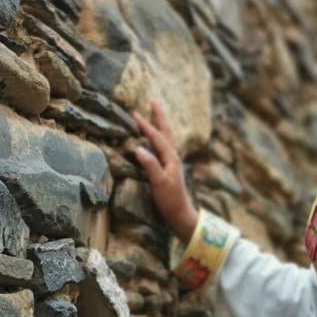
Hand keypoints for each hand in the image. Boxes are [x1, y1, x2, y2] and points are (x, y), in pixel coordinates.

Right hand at [130, 100, 198, 242]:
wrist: (181, 215)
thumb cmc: (170, 201)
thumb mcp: (159, 184)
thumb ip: (150, 165)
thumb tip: (138, 148)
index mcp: (171, 158)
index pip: (156, 137)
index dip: (145, 125)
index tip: (134, 113)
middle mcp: (174, 157)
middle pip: (167, 131)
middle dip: (160, 116)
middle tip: (153, 101)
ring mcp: (173, 162)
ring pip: (168, 137)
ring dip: (162, 124)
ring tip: (156, 113)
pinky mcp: (171, 168)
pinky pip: (166, 145)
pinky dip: (161, 136)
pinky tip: (158, 138)